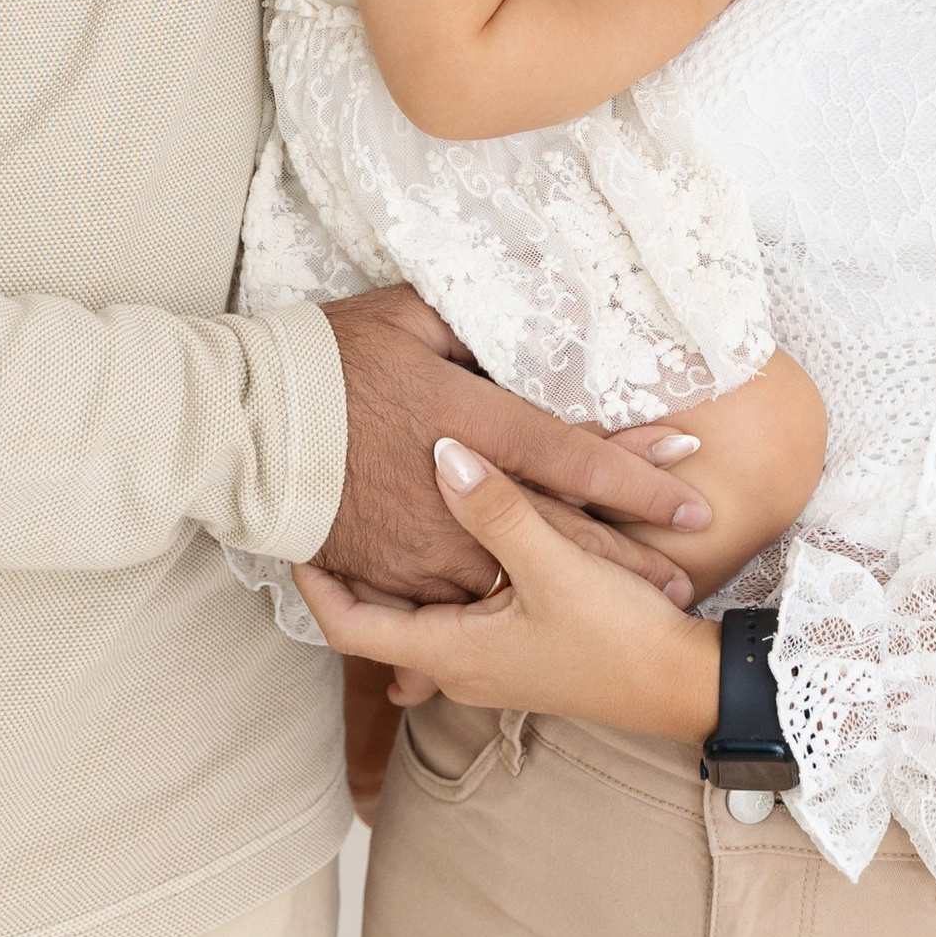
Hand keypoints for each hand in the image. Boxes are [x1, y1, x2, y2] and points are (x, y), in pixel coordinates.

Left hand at [297, 439, 724, 741]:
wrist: (682, 686)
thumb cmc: (618, 639)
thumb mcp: (554, 567)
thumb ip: (497, 509)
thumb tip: (443, 454)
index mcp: (452, 651)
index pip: (351, 626)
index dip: (314, 583)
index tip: (294, 535)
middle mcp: (461, 664)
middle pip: (380, 616)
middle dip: (354, 568)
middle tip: (325, 511)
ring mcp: (491, 660)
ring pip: (422, 609)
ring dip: (401, 569)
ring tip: (375, 513)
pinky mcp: (522, 645)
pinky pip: (463, 608)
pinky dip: (447, 573)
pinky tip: (456, 533)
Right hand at [318, 287, 712, 601]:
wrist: (246, 427)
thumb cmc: (328, 358)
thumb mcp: (407, 315)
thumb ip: (472, 321)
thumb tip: (517, 320)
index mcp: (469, 418)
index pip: (570, 453)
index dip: (635, 474)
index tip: (688, 486)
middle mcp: (457, 488)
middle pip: (558, 530)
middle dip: (626, 554)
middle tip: (680, 578)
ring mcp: (424, 539)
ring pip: (515, 575)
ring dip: (573, 592)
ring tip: (628, 610)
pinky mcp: (392, 570)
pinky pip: (456, 596)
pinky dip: (501, 608)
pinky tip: (537, 621)